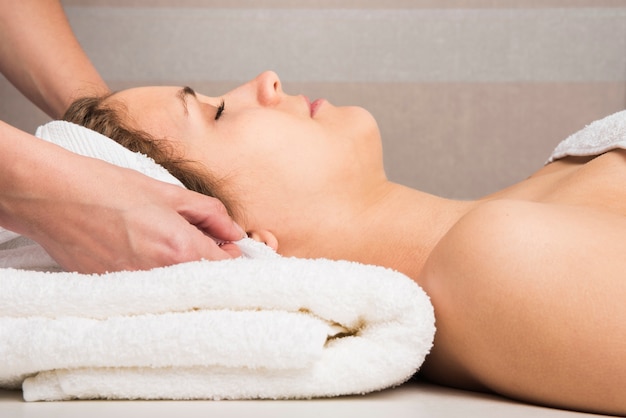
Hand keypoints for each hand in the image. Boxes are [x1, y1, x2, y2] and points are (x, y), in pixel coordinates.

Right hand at [0, 127, 243, 272]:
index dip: (231, 254)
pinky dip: (159, 278)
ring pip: (180, 289)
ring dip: (183, 272)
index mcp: (179, 249)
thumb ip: (210, 214)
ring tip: (164, 244)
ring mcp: (138, 289)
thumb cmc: (108, 189)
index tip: (224, 244)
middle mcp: (162, 276)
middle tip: (196, 241)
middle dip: (210, 265)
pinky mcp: (117, 293)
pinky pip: (153, 291)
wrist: (55, 197)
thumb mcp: (169, 193)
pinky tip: (143, 253)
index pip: (227, 268)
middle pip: (206, 283)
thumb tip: (234, 232)